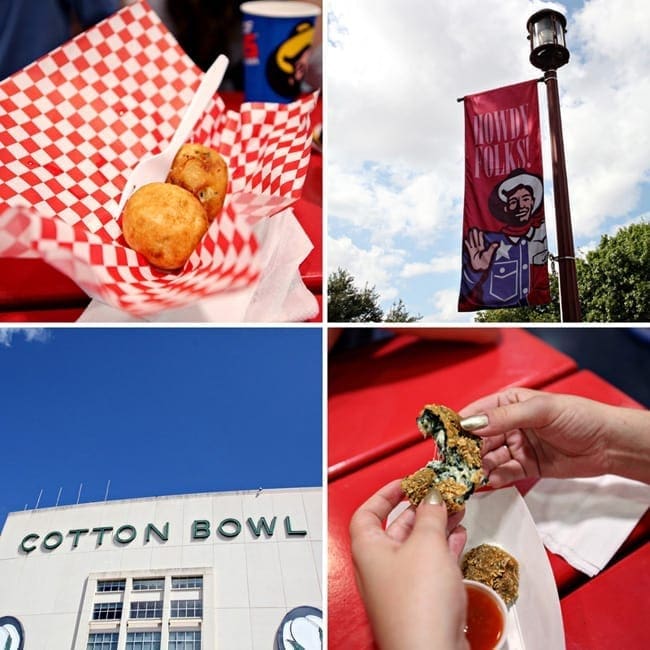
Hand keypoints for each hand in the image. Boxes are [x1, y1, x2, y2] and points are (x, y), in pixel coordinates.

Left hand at [350, 479, 468, 649]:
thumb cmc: (417, 603)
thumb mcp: (426, 544)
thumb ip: (431, 515)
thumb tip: (432, 497)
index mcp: (368, 548)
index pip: (368, 512)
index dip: (385, 494)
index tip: (405, 482)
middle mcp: (378, 566)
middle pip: (396, 528)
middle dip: (420, 509)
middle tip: (439, 494)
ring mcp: (399, 586)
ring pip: (416, 546)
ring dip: (436, 527)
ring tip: (456, 510)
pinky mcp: (419, 601)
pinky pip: (429, 566)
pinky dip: (444, 549)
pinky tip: (459, 537)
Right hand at [460, 387, 618, 485]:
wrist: (609, 444)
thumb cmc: (579, 417)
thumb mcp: (540, 411)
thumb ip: (504, 418)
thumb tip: (471, 424)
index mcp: (509, 403)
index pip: (476, 413)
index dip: (458, 425)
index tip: (443, 437)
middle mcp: (508, 425)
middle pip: (478, 439)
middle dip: (466, 450)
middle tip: (453, 463)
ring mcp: (516, 446)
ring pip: (488, 458)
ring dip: (478, 466)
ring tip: (469, 475)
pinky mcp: (525, 467)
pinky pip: (503, 473)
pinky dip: (493, 478)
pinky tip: (486, 482)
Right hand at [464, 228, 498, 270]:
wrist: (481, 269)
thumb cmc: (485, 262)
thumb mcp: (489, 254)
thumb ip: (491, 248)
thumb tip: (496, 244)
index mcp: (483, 248)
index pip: (481, 241)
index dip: (480, 236)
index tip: (480, 231)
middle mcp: (478, 249)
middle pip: (476, 240)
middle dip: (475, 235)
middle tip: (474, 229)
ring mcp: (474, 251)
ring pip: (472, 242)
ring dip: (471, 238)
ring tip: (470, 232)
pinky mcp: (471, 254)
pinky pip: (468, 247)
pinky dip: (467, 244)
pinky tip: (465, 240)